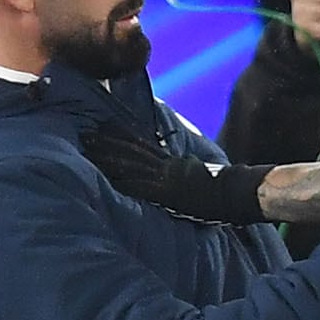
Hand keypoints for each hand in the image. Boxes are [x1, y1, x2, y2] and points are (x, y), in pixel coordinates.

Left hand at [79, 119, 269, 224]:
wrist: (235, 193)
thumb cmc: (224, 188)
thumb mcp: (202, 173)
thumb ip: (187, 170)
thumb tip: (180, 169)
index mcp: (173, 162)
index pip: (142, 145)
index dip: (121, 136)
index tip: (103, 126)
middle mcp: (166, 166)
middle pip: (131, 150)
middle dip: (106, 142)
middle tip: (84, 133)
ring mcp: (165, 178)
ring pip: (130, 163)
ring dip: (107, 156)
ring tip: (88, 148)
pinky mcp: (166, 192)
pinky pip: (140, 185)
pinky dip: (122, 181)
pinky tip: (105, 178)